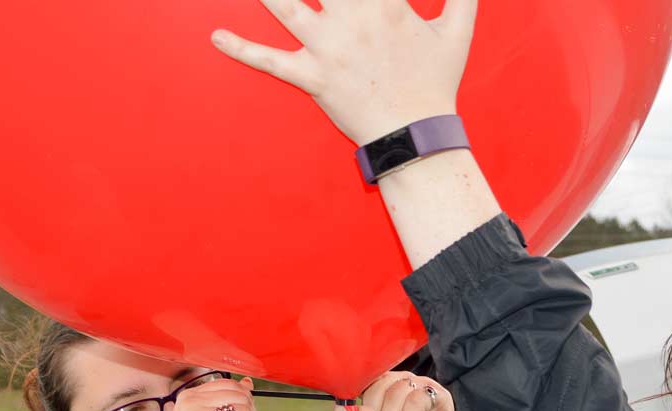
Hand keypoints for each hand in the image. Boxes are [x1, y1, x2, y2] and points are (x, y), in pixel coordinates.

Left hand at [211, 0, 477, 145]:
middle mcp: (353, 19)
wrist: (417, 135)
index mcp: (386, 3)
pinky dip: (241, 50)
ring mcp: (329, 48)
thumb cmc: (436, 83)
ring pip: (285, 5)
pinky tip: (215, 37)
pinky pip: (270, 62)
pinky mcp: (312, 77)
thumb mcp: (457, 31)